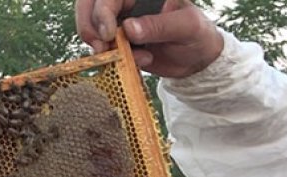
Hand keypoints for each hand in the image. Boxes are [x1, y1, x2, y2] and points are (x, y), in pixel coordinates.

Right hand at [75, 0, 223, 77]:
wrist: (196, 59)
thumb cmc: (196, 35)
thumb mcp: (186, 27)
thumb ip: (159, 26)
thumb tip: (129, 28)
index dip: (102, 12)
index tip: (109, 35)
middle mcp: (126, 3)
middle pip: (90, 6)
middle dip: (90, 28)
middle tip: (100, 49)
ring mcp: (118, 21)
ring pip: (90, 27)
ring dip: (98, 46)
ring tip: (123, 58)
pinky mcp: (116, 41)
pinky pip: (99, 47)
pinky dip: (108, 58)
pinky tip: (135, 61)